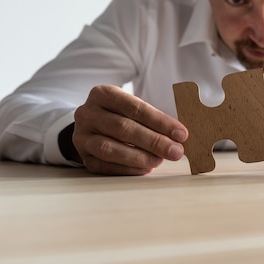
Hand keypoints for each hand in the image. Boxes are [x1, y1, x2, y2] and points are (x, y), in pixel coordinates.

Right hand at [72, 85, 187, 174]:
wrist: (92, 125)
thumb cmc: (121, 116)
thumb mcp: (133, 108)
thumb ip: (154, 119)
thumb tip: (179, 137)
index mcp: (103, 94)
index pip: (135, 108)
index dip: (160, 122)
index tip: (181, 134)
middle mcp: (88, 113)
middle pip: (123, 128)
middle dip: (154, 141)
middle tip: (176, 152)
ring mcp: (82, 136)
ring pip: (109, 148)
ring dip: (138, 157)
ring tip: (159, 161)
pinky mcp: (83, 156)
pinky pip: (104, 166)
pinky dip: (126, 169)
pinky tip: (145, 169)